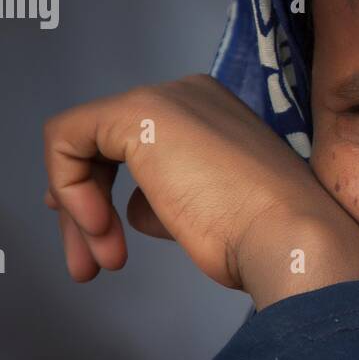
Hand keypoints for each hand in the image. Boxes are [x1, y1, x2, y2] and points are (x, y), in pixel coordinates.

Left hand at [43, 74, 358, 308]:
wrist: (290, 237)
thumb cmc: (267, 238)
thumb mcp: (210, 213)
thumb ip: (168, 199)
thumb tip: (131, 211)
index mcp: (215, 114)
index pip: (139, 145)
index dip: (105, 190)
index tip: (100, 238)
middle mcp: (189, 95)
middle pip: (107, 145)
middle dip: (85, 207)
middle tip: (90, 263)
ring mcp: (165, 99)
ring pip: (83, 145)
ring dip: (80, 211)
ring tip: (99, 262)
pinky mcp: (135, 113)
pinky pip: (66, 139)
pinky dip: (70, 189)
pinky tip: (99, 229)